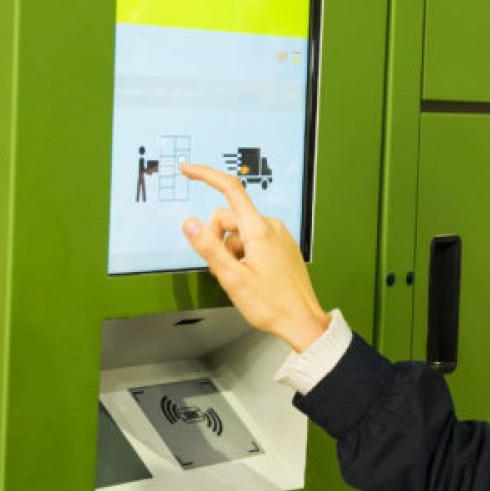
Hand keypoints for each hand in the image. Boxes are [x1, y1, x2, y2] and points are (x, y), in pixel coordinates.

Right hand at [179, 163, 330, 352]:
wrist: (302, 321)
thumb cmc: (272, 305)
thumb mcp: (232, 278)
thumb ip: (208, 248)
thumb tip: (189, 223)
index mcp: (259, 230)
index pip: (230, 189)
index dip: (205, 176)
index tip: (187, 170)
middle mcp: (271, 227)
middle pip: (229, 218)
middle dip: (216, 239)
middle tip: (222, 270)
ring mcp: (278, 236)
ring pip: (239, 232)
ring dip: (230, 250)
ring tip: (239, 277)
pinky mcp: (281, 246)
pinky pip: (253, 240)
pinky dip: (243, 253)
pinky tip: (249, 275)